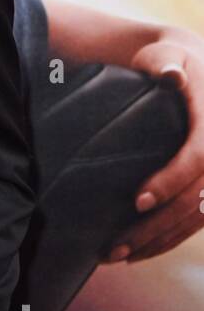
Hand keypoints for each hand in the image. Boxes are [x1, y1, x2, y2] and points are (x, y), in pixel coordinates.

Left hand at [107, 28, 203, 262]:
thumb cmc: (171, 60)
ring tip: (116, 256)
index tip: (137, 200)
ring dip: (158, 240)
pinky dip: (169, 238)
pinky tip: (140, 252)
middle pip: (194, 198)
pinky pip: (196, 220)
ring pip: (195, 217)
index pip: (198, 156)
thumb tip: (170, 76)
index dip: (170, 180)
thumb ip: (165, 63)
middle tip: (114, 246)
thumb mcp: (168, 54)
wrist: (192, 68)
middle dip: (155, 226)